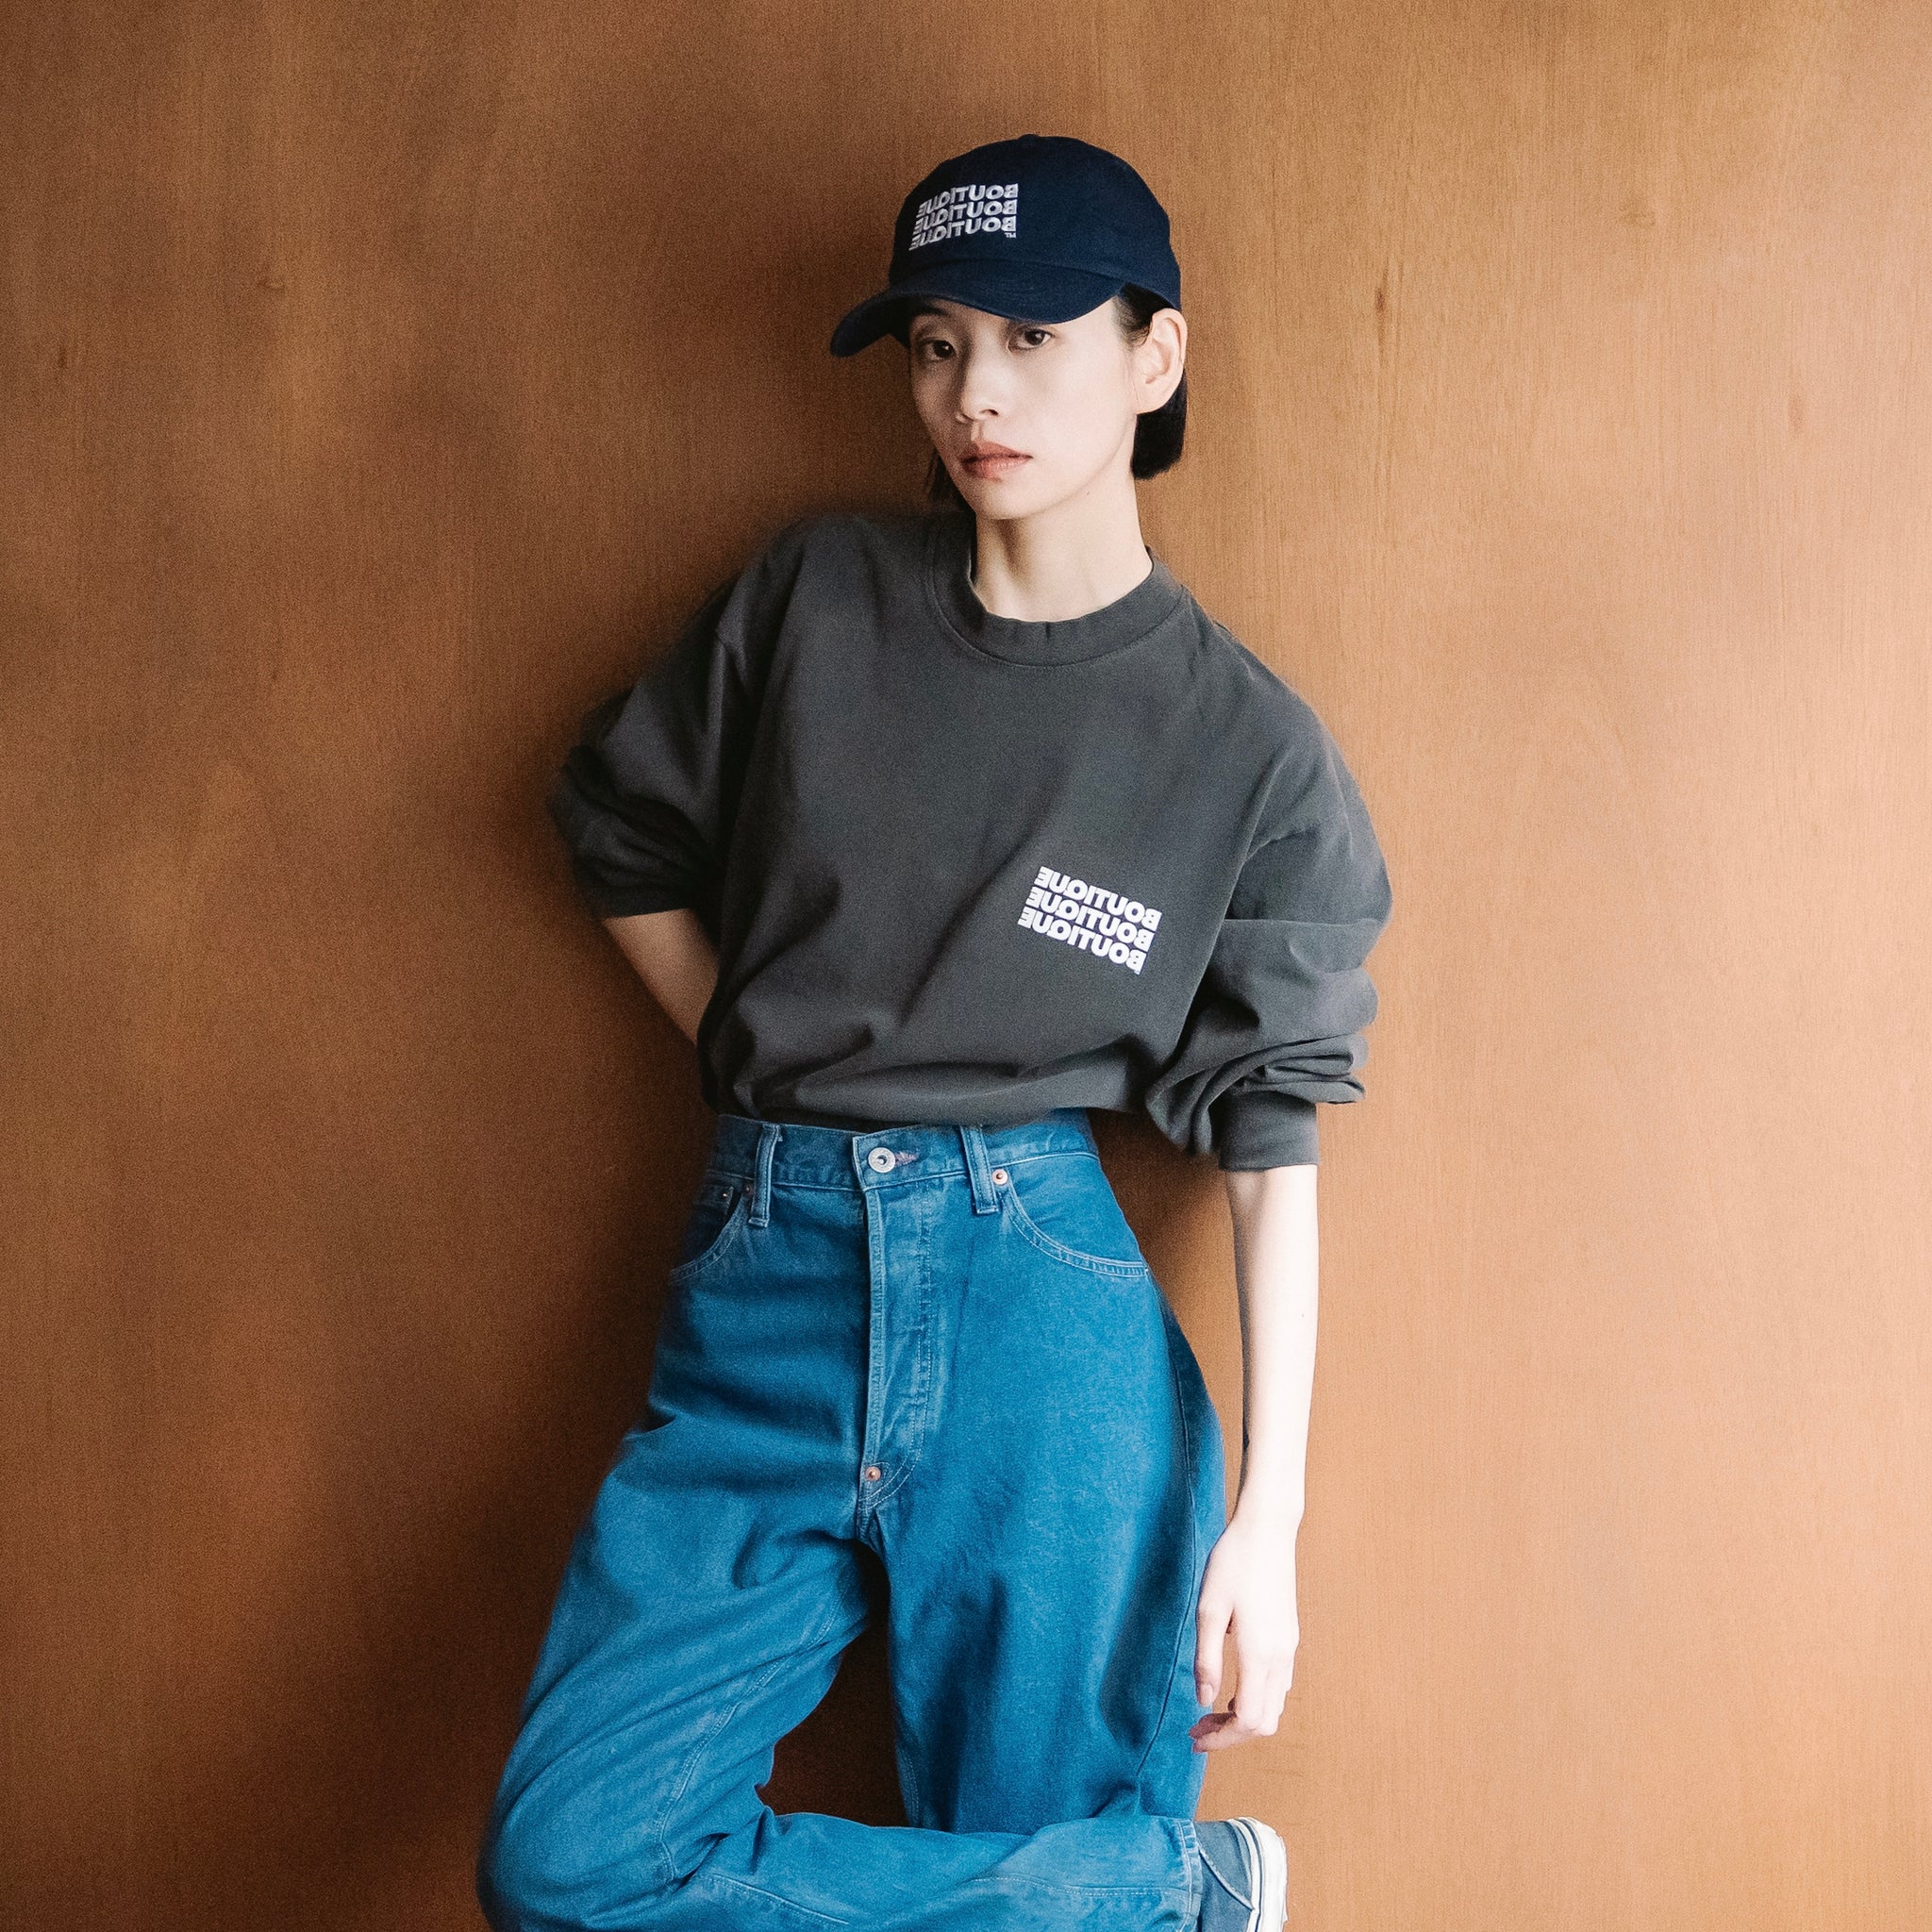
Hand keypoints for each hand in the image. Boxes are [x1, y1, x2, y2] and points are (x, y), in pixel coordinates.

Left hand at [1189, 1506, 1299, 1750]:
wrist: (1268, 1530)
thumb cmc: (1233, 1563)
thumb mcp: (1208, 1608)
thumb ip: (1206, 1659)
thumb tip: (1203, 1700)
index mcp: (1259, 1654)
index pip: (1248, 1721)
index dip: (1222, 1740)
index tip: (1194, 1739)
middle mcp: (1280, 1657)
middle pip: (1264, 1722)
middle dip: (1231, 1735)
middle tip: (1197, 1728)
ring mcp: (1288, 1648)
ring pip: (1273, 1706)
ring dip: (1243, 1718)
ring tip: (1208, 1712)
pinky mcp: (1288, 1637)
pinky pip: (1277, 1686)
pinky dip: (1255, 1699)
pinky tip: (1230, 1687)